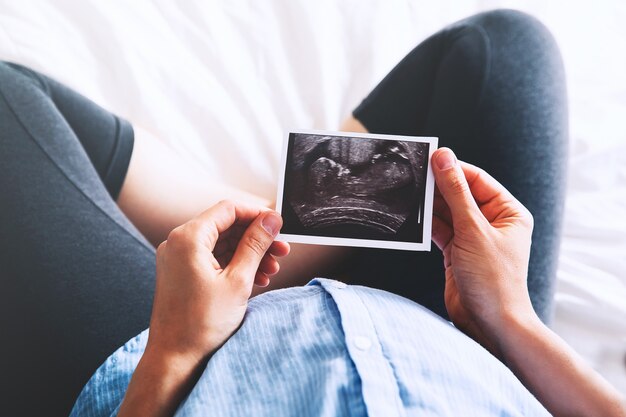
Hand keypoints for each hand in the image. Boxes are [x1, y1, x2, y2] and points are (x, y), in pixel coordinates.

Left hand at [147, 200, 289, 363]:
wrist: (174, 358)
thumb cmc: (200, 324)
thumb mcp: (238, 280)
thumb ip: (256, 245)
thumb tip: (271, 220)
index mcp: (188, 238)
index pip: (229, 209)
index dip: (257, 215)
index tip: (278, 226)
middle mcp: (179, 243)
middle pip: (226, 226)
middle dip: (256, 238)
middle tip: (281, 250)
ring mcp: (179, 258)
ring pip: (222, 243)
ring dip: (249, 253)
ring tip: (272, 269)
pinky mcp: (182, 272)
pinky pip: (213, 258)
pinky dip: (235, 264)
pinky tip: (256, 278)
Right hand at [430, 148, 534, 354]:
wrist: (490, 323)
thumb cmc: (493, 280)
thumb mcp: (473, 229)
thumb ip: (455, 192)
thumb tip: (444, 158)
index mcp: (508, 212)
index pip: (477, 180)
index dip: (453, 169)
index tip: (430, 159)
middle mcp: (492, 223)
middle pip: (460, 195)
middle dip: (438, 188)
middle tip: (414, 177)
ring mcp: (474, 238)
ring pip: (447, 213)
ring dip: (430, 207)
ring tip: (409, 195)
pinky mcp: (457, 252)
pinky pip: (440, 230)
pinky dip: (427, 225)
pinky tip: (413, 217)